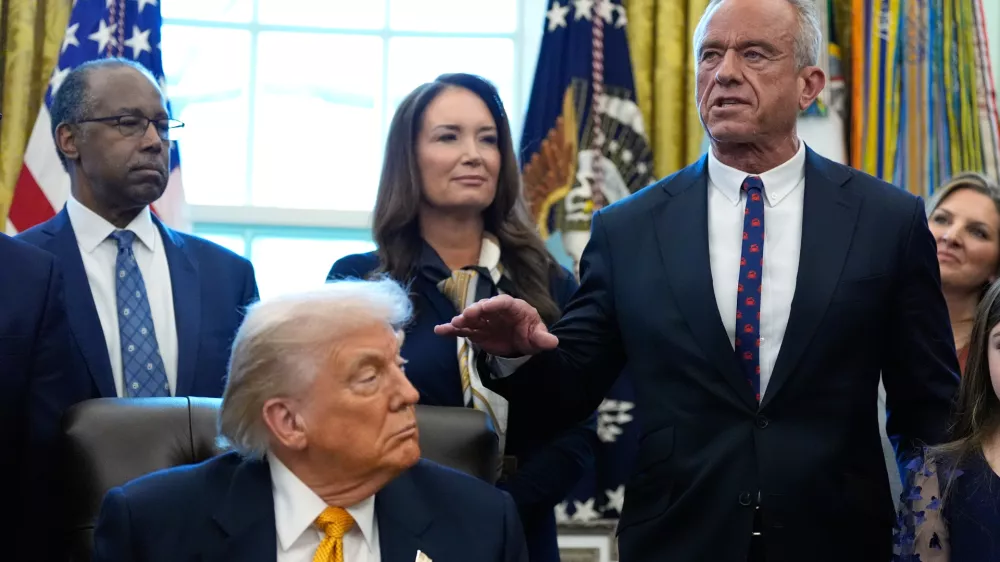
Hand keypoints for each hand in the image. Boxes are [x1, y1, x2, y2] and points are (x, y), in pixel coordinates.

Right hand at [434, 294, 557, 356]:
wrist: (522, 344)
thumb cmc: (531, 335)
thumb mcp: (538, 337)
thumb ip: (543, 339)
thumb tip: (553, 342)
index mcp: (513, 307)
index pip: (503, 303)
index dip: (494, 304)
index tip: (486, 306)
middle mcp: (495, 311)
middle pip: (483, 308)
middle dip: (475, 311)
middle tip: (466, 316)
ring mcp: (484, 321)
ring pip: (471, 318)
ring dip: (462, 320)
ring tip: (454, 324)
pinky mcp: (476, 331)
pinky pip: (462, 329)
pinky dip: (451, 330)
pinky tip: (439, 330)